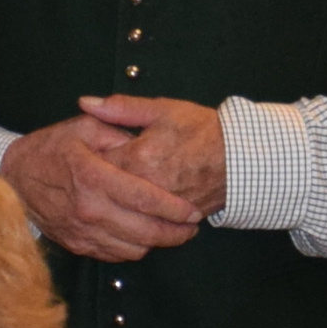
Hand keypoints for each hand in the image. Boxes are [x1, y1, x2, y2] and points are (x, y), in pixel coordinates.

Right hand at [1, 117, 203, 263]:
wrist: (13, 177)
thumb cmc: (51, 148)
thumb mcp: (84, 127)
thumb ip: (119, 131)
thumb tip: (147, 143)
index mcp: (93, 177)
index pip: (145, 199)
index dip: (174, 208)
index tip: (193, 211)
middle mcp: (89, 209)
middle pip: (145, 231)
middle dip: (175, 232)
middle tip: (192, 226)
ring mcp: (82, 231)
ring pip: (134, 247)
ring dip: (157, 242)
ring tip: (173, 232)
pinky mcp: (77, 244)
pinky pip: (116, 255)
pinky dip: (135, 248)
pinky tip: (143, 236)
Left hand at [78, 95, 230, 219]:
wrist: (240, 156)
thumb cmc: (202, 130)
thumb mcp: (161, 110)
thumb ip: (120, 108)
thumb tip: (86, 103)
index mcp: (138, 158)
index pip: (95, 166)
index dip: (88, 160)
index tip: (86, 157)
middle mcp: (147, 187)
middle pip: (106, 193)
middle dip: (98, 186)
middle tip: (94, 178)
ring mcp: (160, 208)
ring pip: (124, 213)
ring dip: (115, 206)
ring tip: (111, 196)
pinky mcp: (174, 220)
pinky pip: (146, 224)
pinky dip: (136, 218)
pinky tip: (133, 210)